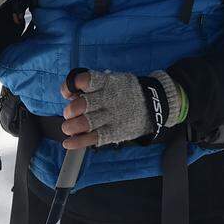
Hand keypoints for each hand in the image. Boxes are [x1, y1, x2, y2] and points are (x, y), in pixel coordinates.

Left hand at [60, 69, 183, 148]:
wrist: (154, 103)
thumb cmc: (126, 92)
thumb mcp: (115, 81)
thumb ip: (94, 86)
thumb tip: (71, 93)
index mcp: (108, 83)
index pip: (86, 80)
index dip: (71, 86)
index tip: (69, 92)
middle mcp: (108, 99)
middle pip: (82, 104)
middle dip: (71, 110)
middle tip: (70, 113)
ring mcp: (111, 117)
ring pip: (85, 123)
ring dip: (71, 126)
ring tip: (69, 128)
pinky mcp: (114, 132)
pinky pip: (93, 138)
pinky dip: (78, 142)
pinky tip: (69, 143)